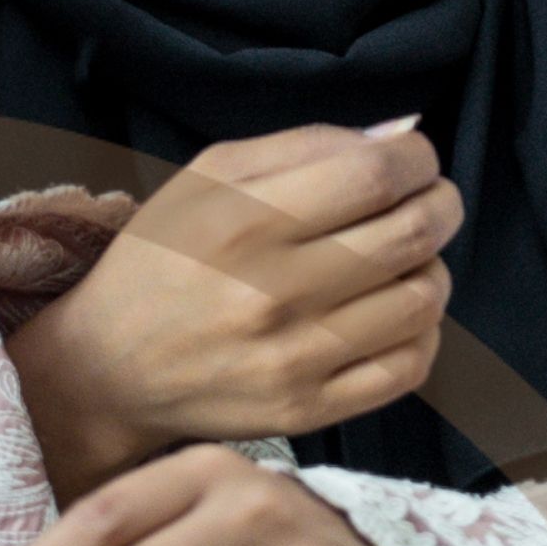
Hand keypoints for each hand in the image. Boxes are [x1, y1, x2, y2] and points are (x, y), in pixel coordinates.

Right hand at [0, 123, 458, 495]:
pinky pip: (408, 367)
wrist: (106, 368)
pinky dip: (422, 333)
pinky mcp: (307, 409)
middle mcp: (273, 290)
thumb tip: (400, 136)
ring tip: (404, 261)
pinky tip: (395, 315)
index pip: (377, 175)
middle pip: (412, 233)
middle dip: (439, 205)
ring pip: (422, 300)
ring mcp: (294, 358)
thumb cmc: (163, 257)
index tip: (414, 161)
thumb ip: (306, 145)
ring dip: (431, 269)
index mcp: (246, 220)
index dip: (418, 159)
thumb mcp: (208, 176)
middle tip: (428, 202)